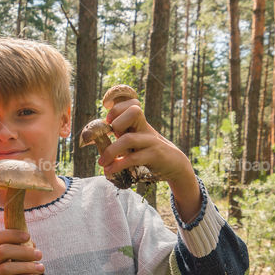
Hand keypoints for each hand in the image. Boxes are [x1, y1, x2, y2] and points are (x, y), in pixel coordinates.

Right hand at [0, 229, 42, 274]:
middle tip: (40, 255)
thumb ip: (20, 254)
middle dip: (24, 251)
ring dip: (26, 267)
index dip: (13, 234)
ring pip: (6, 268)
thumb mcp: (12, 264)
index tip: (28, 236)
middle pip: (3, 251)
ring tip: (41, 268)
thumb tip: (33, 245)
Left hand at [102, 97, 201, 219]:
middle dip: (117, 122)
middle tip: (108, 135)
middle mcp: (146, 129)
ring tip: (102, 162)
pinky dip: (118, 165)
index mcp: (141, 124)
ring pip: (129, 138)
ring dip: (111, 151)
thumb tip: (98, 144)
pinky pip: (133, 158)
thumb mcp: (138, 143)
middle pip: (135, 111)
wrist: (176, 165)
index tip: (108, 120)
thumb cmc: (151, 153)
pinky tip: (110, 170)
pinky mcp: (155, 155)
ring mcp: (152, 141)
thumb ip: (122, 139)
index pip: (132, 104)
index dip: (118, 108)